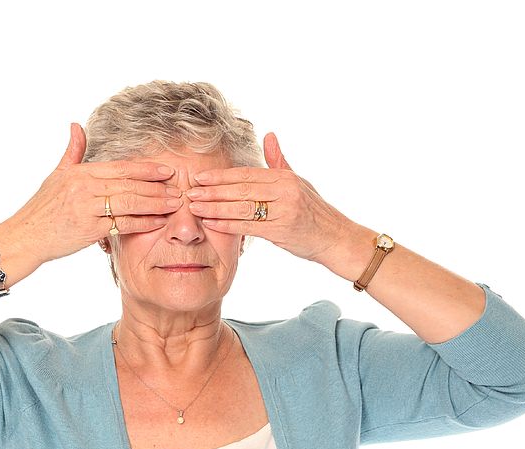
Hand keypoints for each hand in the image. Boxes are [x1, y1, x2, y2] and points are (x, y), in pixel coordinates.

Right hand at [8, 123, 182, 263]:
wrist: (25, 236)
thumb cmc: (41, 208)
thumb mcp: (56, 175)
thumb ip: (72, 152)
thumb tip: (76, 126)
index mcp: (81, 173)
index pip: (121, 168)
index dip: (146, 169)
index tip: (166, 170)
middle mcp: (85, 188)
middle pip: (130, 184)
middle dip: (157, 186)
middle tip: (179, 188)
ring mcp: (87, 208)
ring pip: (130, 203)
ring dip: (155, 203)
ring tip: (174, 204)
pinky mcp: (89, 230)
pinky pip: (122, 225)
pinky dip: (142, 223)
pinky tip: (157, 222)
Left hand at [186, 132, 356, 266]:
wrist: (335, 238)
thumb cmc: (314, 211)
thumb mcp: (299, 181)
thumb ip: (279, 161)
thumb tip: (269, 136)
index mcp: (285, 178)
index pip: (247, 174)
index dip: (222, 176)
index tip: (200, 177)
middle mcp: (285, 191)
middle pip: (241, 189)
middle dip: (213, 191)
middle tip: (189, 192)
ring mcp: (284, 211)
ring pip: (242, 208)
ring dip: (215, 208)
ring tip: (195, 208)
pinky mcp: (281, 231)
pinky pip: (248, 227)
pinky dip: (228, 225)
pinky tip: (211, 223)